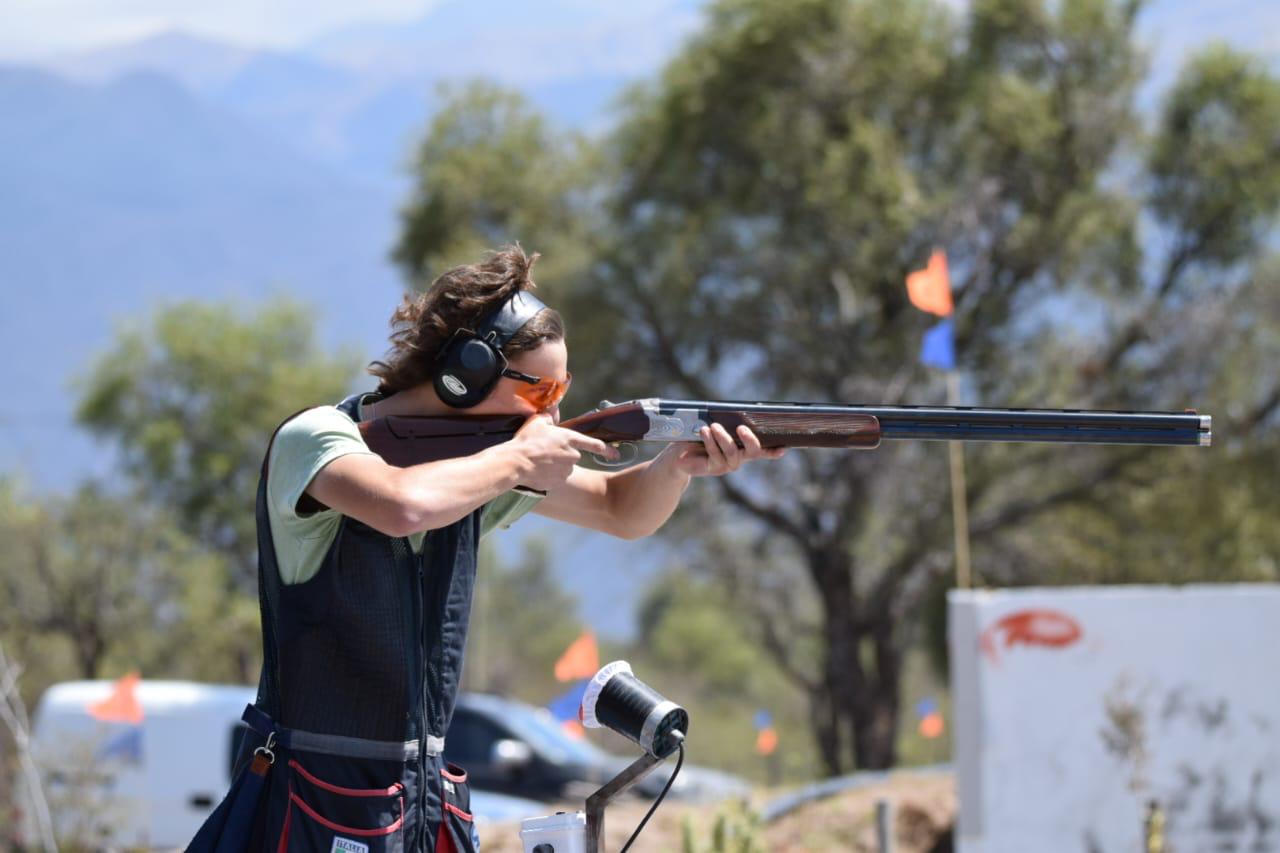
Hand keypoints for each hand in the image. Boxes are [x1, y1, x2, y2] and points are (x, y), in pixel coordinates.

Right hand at [507, 412, 619, 490]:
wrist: (517, 463)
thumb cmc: (527, 441)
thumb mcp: (537, 421)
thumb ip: (548, 418)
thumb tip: (550, 417)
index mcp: (570, 439)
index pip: (595, 444)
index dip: (607, 450)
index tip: (615, 455)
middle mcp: (572, 456)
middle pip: (575, 455)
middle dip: (564, 454)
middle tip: (546, 452)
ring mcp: (566, 471)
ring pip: (565, 467)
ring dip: (556, 465)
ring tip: (539, 461)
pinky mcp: (558, 482)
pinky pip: (556, 478)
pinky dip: (549, 475)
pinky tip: (538, 471)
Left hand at [669, 423, 785, 477]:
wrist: (679, 454)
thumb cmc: (700, 436)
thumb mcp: (715, 426)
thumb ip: (726, 422)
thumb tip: (733, 412)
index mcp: (744, 447)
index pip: (763, 450)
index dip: (774, 451)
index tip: (783, 447)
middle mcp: (740, 458)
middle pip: (753, 452)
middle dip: (750, 439)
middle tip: (741, 428)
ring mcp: (727, 465)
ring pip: (732, 452)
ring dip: (723, 437)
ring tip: (713, 426)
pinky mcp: (714, 468)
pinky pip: (715, 455)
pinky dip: (710, 441)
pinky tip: (704, 432)